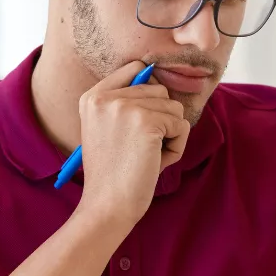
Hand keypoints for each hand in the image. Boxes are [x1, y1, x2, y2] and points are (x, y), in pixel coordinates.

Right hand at [76, 61, 190, 226]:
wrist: (107, 206)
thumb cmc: (113, 175)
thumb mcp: (108, 132)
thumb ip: (127, 106)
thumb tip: (161, 88)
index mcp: (92, 97)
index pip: (135, 69)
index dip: (150, 93)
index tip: (144, 120)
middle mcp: (107, 97)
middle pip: (160, 90)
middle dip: (161, 121)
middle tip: (142, 149)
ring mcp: (126, 107)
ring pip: (174, 108)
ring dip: (170, 135)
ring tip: (149, 157)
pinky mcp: (147, 122)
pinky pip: (182, 126)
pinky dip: (177, 147)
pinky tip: (156, 162)